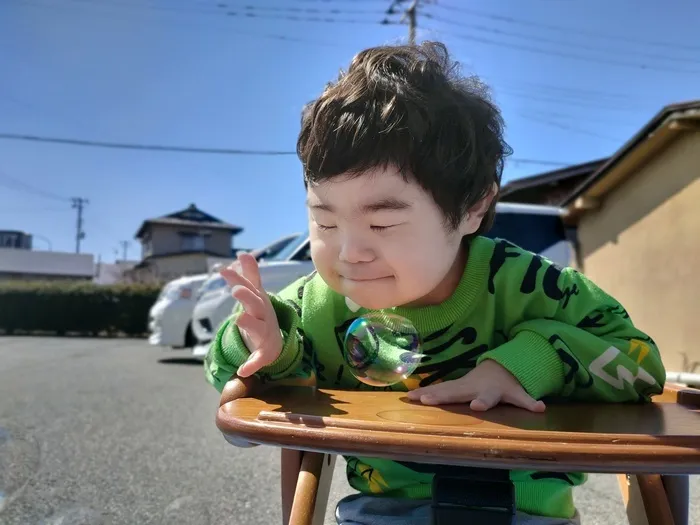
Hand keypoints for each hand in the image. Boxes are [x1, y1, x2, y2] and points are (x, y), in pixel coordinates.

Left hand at [220, 253, 281, 377]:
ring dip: (249, 324)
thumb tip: (242, 253)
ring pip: (257, 329)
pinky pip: (258, 359)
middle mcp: (263, 315)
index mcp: (259, 301)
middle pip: (255, 304)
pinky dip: (252, 364)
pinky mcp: (263, 353)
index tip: (225, 269)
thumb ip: (249, 275)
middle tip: (235, 290)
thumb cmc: (261, 314)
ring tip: (238, 319)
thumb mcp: (256, 295)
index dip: (238, 279)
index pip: (248, 288)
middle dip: (246, 297)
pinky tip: (242, 371)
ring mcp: (264, 334)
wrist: (275, 342)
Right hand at [406, 359, 545, 412]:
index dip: (482, 402)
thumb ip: (528, 400)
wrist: (495, 368)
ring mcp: (460, 386)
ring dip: (427, 394)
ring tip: (413, 398)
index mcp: (489, 392)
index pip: (486, 398)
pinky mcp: (452, 387)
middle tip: (428, 401)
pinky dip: (422, 393)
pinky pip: (437, 391)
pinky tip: (408, 397)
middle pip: (457, 393)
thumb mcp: (518, 393)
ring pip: (442, 390)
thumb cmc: (506, 385)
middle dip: (443, 396)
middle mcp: (472, 388)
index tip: (477, 406)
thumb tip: (543, 407)